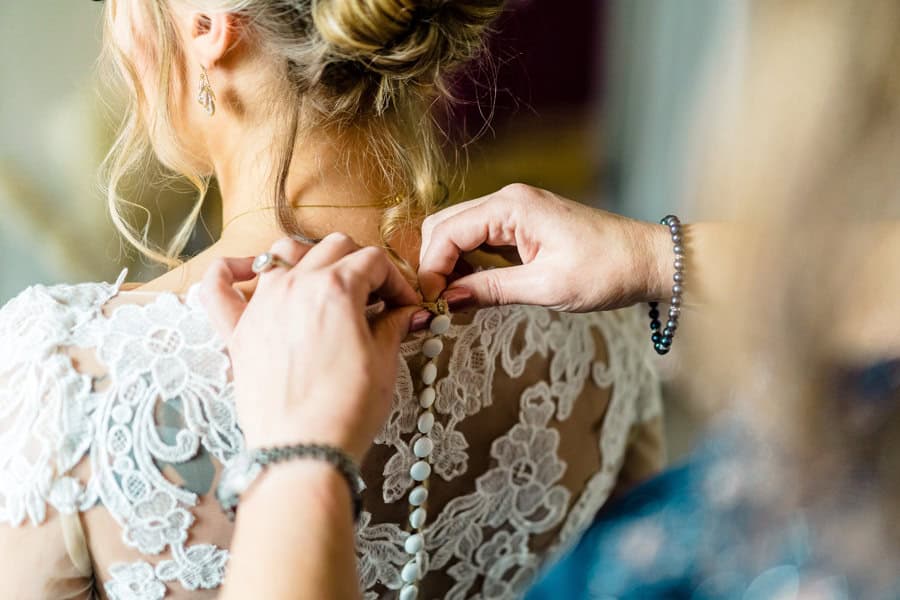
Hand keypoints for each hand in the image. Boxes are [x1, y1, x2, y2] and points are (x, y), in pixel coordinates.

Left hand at [199, 233, 419, 462]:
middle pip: (334, 248)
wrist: (303, 452)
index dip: (397, 281)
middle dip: (361, 265)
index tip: (404, 304)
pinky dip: (230, 270)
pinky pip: (217, 286)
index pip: (374, 262)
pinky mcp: (237, 332)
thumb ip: (391, 325)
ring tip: (326, 283)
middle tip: (375, 298)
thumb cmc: (346, 411)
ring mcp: (261, 305)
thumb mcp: (383, 363)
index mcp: (336, 289)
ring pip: (283, 252)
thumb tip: (403, 312)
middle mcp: (295, 285)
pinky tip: (249, 271)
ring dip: (310, 258)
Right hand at [418, 184, 672, 311]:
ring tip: (451, 298)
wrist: (648, 260)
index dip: (431, 268)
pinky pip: (481, 236)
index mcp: (511, 206)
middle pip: (445, 225)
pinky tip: (471, 286)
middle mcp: (508, 199)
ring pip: (459, 229)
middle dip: (434, 263)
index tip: (430, 302)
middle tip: (436, 302)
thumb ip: (490, 291)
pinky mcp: (524, 222)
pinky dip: (468, 259)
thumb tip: (448, 301)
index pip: (447, 231)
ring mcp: (516, 208)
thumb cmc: (606, 270)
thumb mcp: (545, 288)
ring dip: (449, 262)